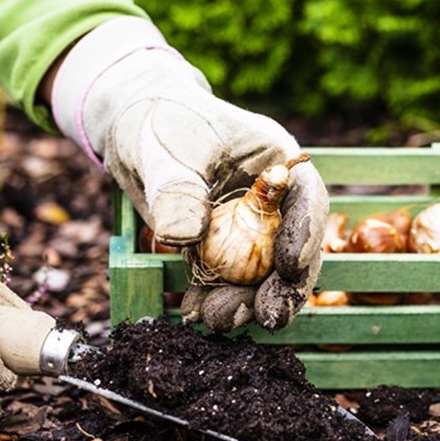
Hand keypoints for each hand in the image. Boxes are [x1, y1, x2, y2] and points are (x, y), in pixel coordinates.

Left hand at [49, 17, 327, 331]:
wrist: (132, 127)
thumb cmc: (160, 121)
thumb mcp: (168, 149)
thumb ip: (178, 191)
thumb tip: (183, 236)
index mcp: (278, 164)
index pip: (307, 201)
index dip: (306, 235)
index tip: (289, 266)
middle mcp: (272, 203)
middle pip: (292, 250)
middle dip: (282, 288)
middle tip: (268, 317)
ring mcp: (248, 231)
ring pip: (260, 276)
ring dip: (244, 303)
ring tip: (217, 318)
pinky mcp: (220, 251)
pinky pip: (224, 283)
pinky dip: (211, 300)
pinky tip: (194, 313)